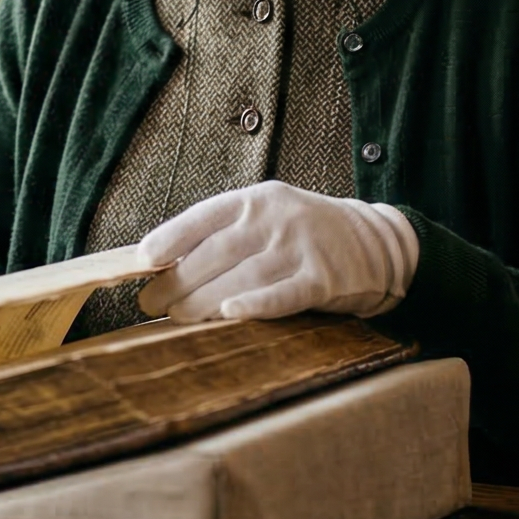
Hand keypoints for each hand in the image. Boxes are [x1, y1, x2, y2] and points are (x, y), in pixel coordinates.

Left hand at [137, 181, 418, 322]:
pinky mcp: (323, 279)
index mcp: (256, 200)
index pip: (205, 216)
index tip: (143, 259)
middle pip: (217, 253)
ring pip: (243, 277)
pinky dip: (256, 305)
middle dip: (178, 281)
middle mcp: (276, 219)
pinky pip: (284, 294)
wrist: (375, 243)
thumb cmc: (304, 234)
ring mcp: (301, 248)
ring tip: (177, 318)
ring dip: (204, 301)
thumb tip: (165, 263)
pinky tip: (230, 315)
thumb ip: (225, 234)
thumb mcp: (267, 217)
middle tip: (151, 303)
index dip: (171, 237)